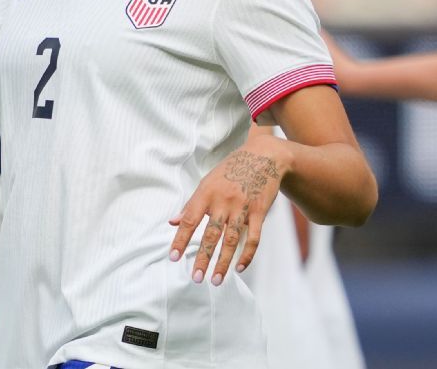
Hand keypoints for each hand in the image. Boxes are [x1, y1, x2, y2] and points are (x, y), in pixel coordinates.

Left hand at [168, 132, 287, 285]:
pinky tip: (239, 268)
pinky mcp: (260, 212)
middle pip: (211, 234)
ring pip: (231, 239)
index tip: (173, 257)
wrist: (264, 156)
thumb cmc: (231, 170)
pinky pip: (254, 237)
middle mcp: (224, 201)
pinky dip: (247, 254)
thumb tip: (173, 222)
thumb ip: (191, 204)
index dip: (181, 239)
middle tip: (195, 277)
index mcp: (207, 193)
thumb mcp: (207, 182)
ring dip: (223, 262)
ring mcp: (243, 207)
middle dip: (203, 257)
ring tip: (216, 280)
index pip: (190, 219)